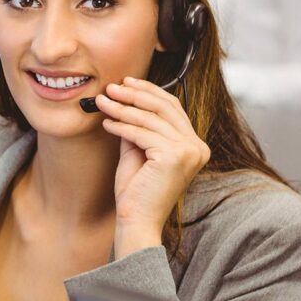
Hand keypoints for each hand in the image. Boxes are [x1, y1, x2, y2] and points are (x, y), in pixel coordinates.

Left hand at [96, 76, 209, 257]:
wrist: (137, 220)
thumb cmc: (137, 189)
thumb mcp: (139, 149)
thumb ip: (138, 126)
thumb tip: (123, 97)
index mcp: (195, 145)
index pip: (172, 107)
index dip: (149, 91)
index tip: (127, 81)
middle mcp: (198, 147)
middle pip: (164, 107)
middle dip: (134, 94)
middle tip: (111, 87)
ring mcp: (189, 152)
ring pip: (149, 119)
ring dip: (122, 108)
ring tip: (102, 102)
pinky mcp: (174, 157)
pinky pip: (141, 133)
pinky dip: (121, 126)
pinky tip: (106, 123)